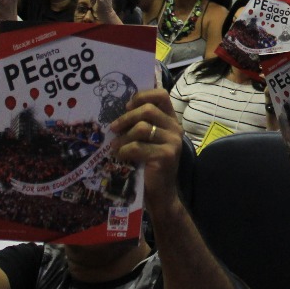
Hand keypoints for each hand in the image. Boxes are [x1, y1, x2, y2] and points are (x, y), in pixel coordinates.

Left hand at [110, 89, 183, 209]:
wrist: (160, 193)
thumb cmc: (149, 165)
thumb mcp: (147, 140)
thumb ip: (141, 124)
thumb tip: (118, 111)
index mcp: (171, 121)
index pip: (161, 95)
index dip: (142, 96)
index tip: (127, 106)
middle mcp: (175, 129)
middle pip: (148, 110)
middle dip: (126, 118)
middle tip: (113, 128)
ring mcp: (172, 142)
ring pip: (140, 128)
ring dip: (122, 138)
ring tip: (115, 146)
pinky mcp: (165, 156)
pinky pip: (137, 147)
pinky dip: (124, 151)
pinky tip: (121, 157)